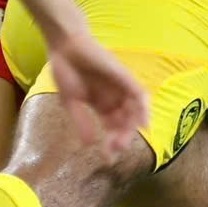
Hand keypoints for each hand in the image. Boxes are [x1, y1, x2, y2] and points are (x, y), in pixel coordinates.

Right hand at [44, 31, 149, 159]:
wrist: (65, 46)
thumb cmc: (66, 71)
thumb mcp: (71, 103)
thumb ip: (81, 122)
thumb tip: (88, 145)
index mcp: (102, 106)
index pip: (112, 129)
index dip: (111, 144)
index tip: (108, 159)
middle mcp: (114, 98)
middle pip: (124, 123)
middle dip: (121, 138)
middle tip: (116, 150)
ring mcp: (120, 87)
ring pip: (134, 111)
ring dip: (132, 127)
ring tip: (125, 141)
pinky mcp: (123, 76)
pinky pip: (138, 93)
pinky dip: (142, 108)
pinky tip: (143, 122)